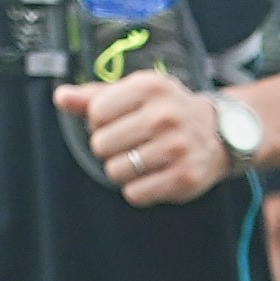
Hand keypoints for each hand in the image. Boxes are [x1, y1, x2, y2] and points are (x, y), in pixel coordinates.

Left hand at [70, 74, 237, 204]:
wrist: (218, 133)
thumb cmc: (165, 110)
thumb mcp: (134, 93)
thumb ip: (94, 96)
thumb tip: (60, 97)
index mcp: (150, 87)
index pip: (96, 113)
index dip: (101, 122)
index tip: (121, 121)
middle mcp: (165, 115)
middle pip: (101, 145)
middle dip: (110, 148)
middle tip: (132, 143)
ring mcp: (177, 147)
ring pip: (115, 171)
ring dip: (123, 170)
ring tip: (143, 159)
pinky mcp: (184, 177)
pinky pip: (134, 194)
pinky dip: (137, 189)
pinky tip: (153, 176)